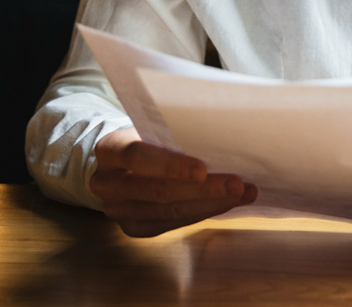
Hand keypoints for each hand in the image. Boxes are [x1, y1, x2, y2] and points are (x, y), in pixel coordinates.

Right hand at [89, 128, 256, 236]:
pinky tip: (226, 204)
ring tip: (243, 194)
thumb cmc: (145, 134)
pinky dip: (202, 213)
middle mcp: (108, 184)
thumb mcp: (150, 125)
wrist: (118, 159)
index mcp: (111, 149)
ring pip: (169, 211)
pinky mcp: (133, 227)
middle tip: (237, 185)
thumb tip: (222, 133)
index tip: (203, 169)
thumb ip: (172, 130)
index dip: (171, 165)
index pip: (139, 157)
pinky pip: (171, 224)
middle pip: (159, 191)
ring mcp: (118, 210)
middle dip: (203, 189)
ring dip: (211, 204)